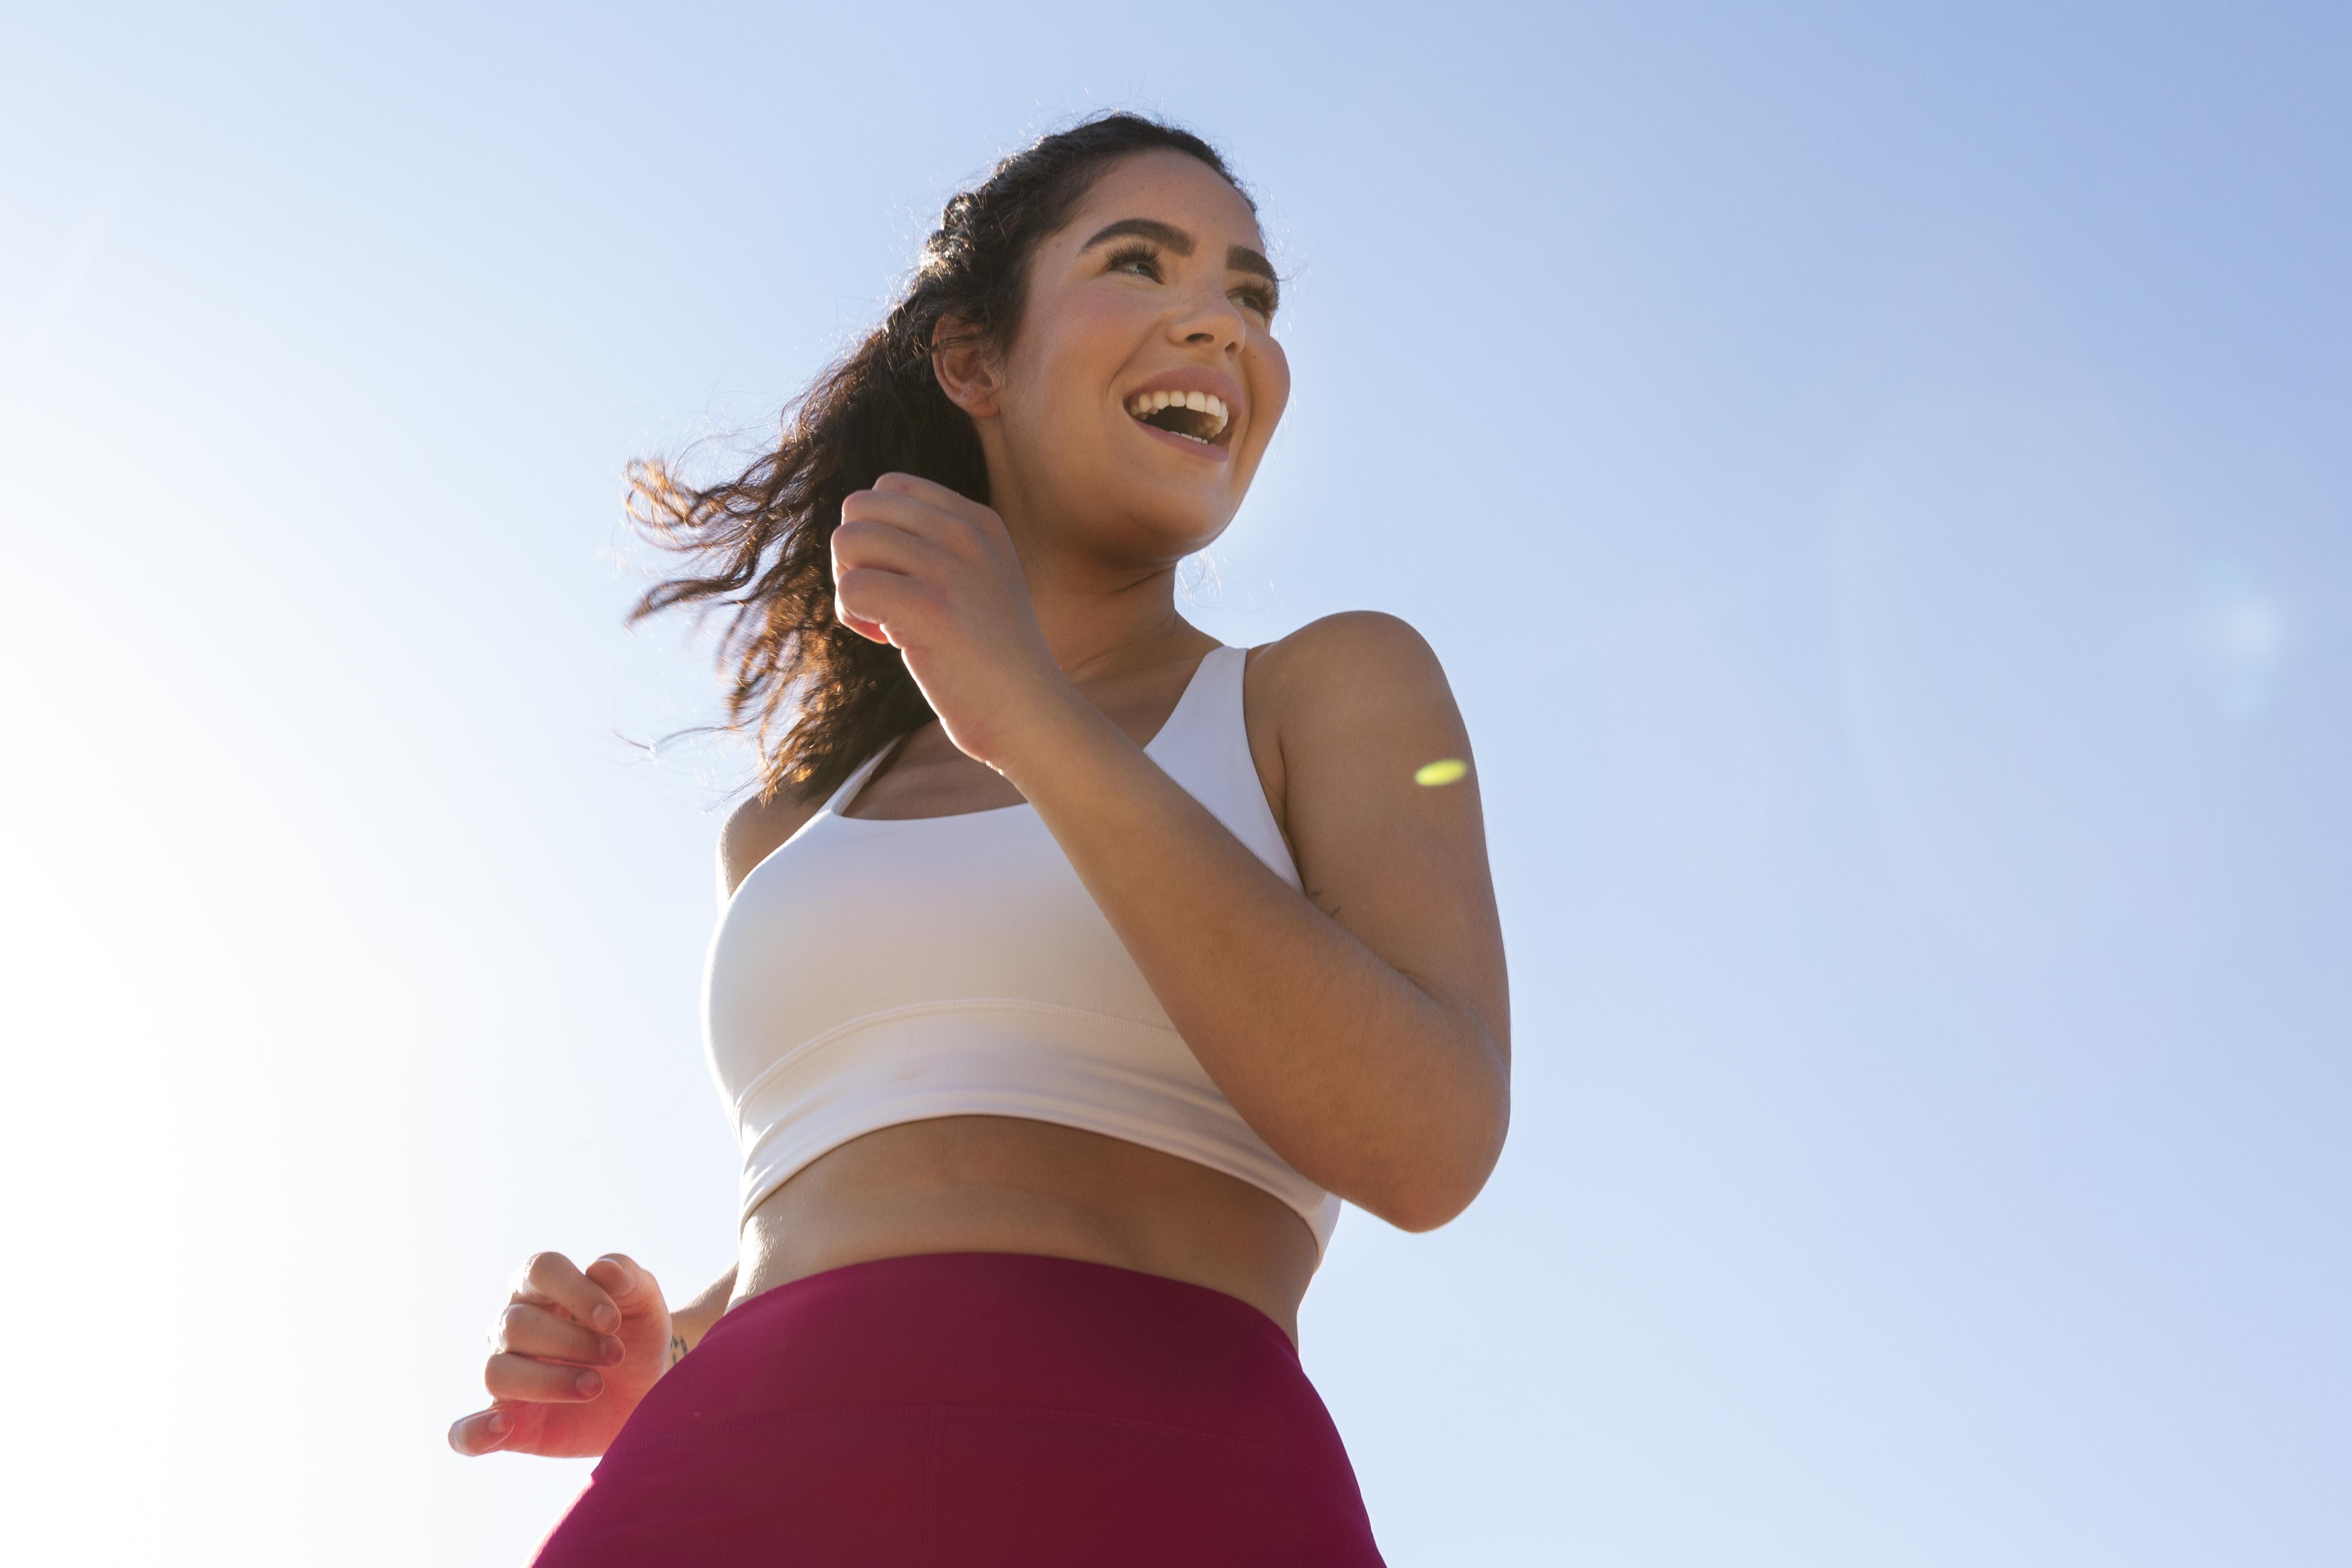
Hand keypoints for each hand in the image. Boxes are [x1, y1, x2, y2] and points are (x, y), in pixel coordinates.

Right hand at [447, 1252, 670, 1458]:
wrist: (649, 1390)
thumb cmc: (638, 1337)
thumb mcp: (645, 1303)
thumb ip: (629, 1279)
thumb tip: (601, 1268)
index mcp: (543, 1288)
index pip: (539, 1270)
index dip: (575, 1291)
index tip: (613, 1320)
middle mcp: (513, 1328)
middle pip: (516, 1324)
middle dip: (571, 1341)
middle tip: (615, 1356)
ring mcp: (506, 1375)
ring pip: (495, 1372)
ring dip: (548, 1382)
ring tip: (595, 1386)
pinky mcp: (509, 1424)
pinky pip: (465, 1432)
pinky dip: (475, 1432)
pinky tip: (504, 1426)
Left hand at [831, 473, 1077, 772]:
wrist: (1030, 716)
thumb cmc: (991, 661)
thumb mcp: (977, 582)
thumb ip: (934, 548)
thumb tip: (854, 535)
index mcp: (979, 521)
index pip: (890, 486)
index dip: (877, 532)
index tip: (902, 578)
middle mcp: (966, 533)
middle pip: (859, 508)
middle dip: (854, 556)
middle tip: (882, 600)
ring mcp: (951, 568)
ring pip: (847, 541)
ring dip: (850, 585)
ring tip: (884, 622)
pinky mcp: (930, 608)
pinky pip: (850, 588)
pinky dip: (854, 618)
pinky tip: (889, 640)